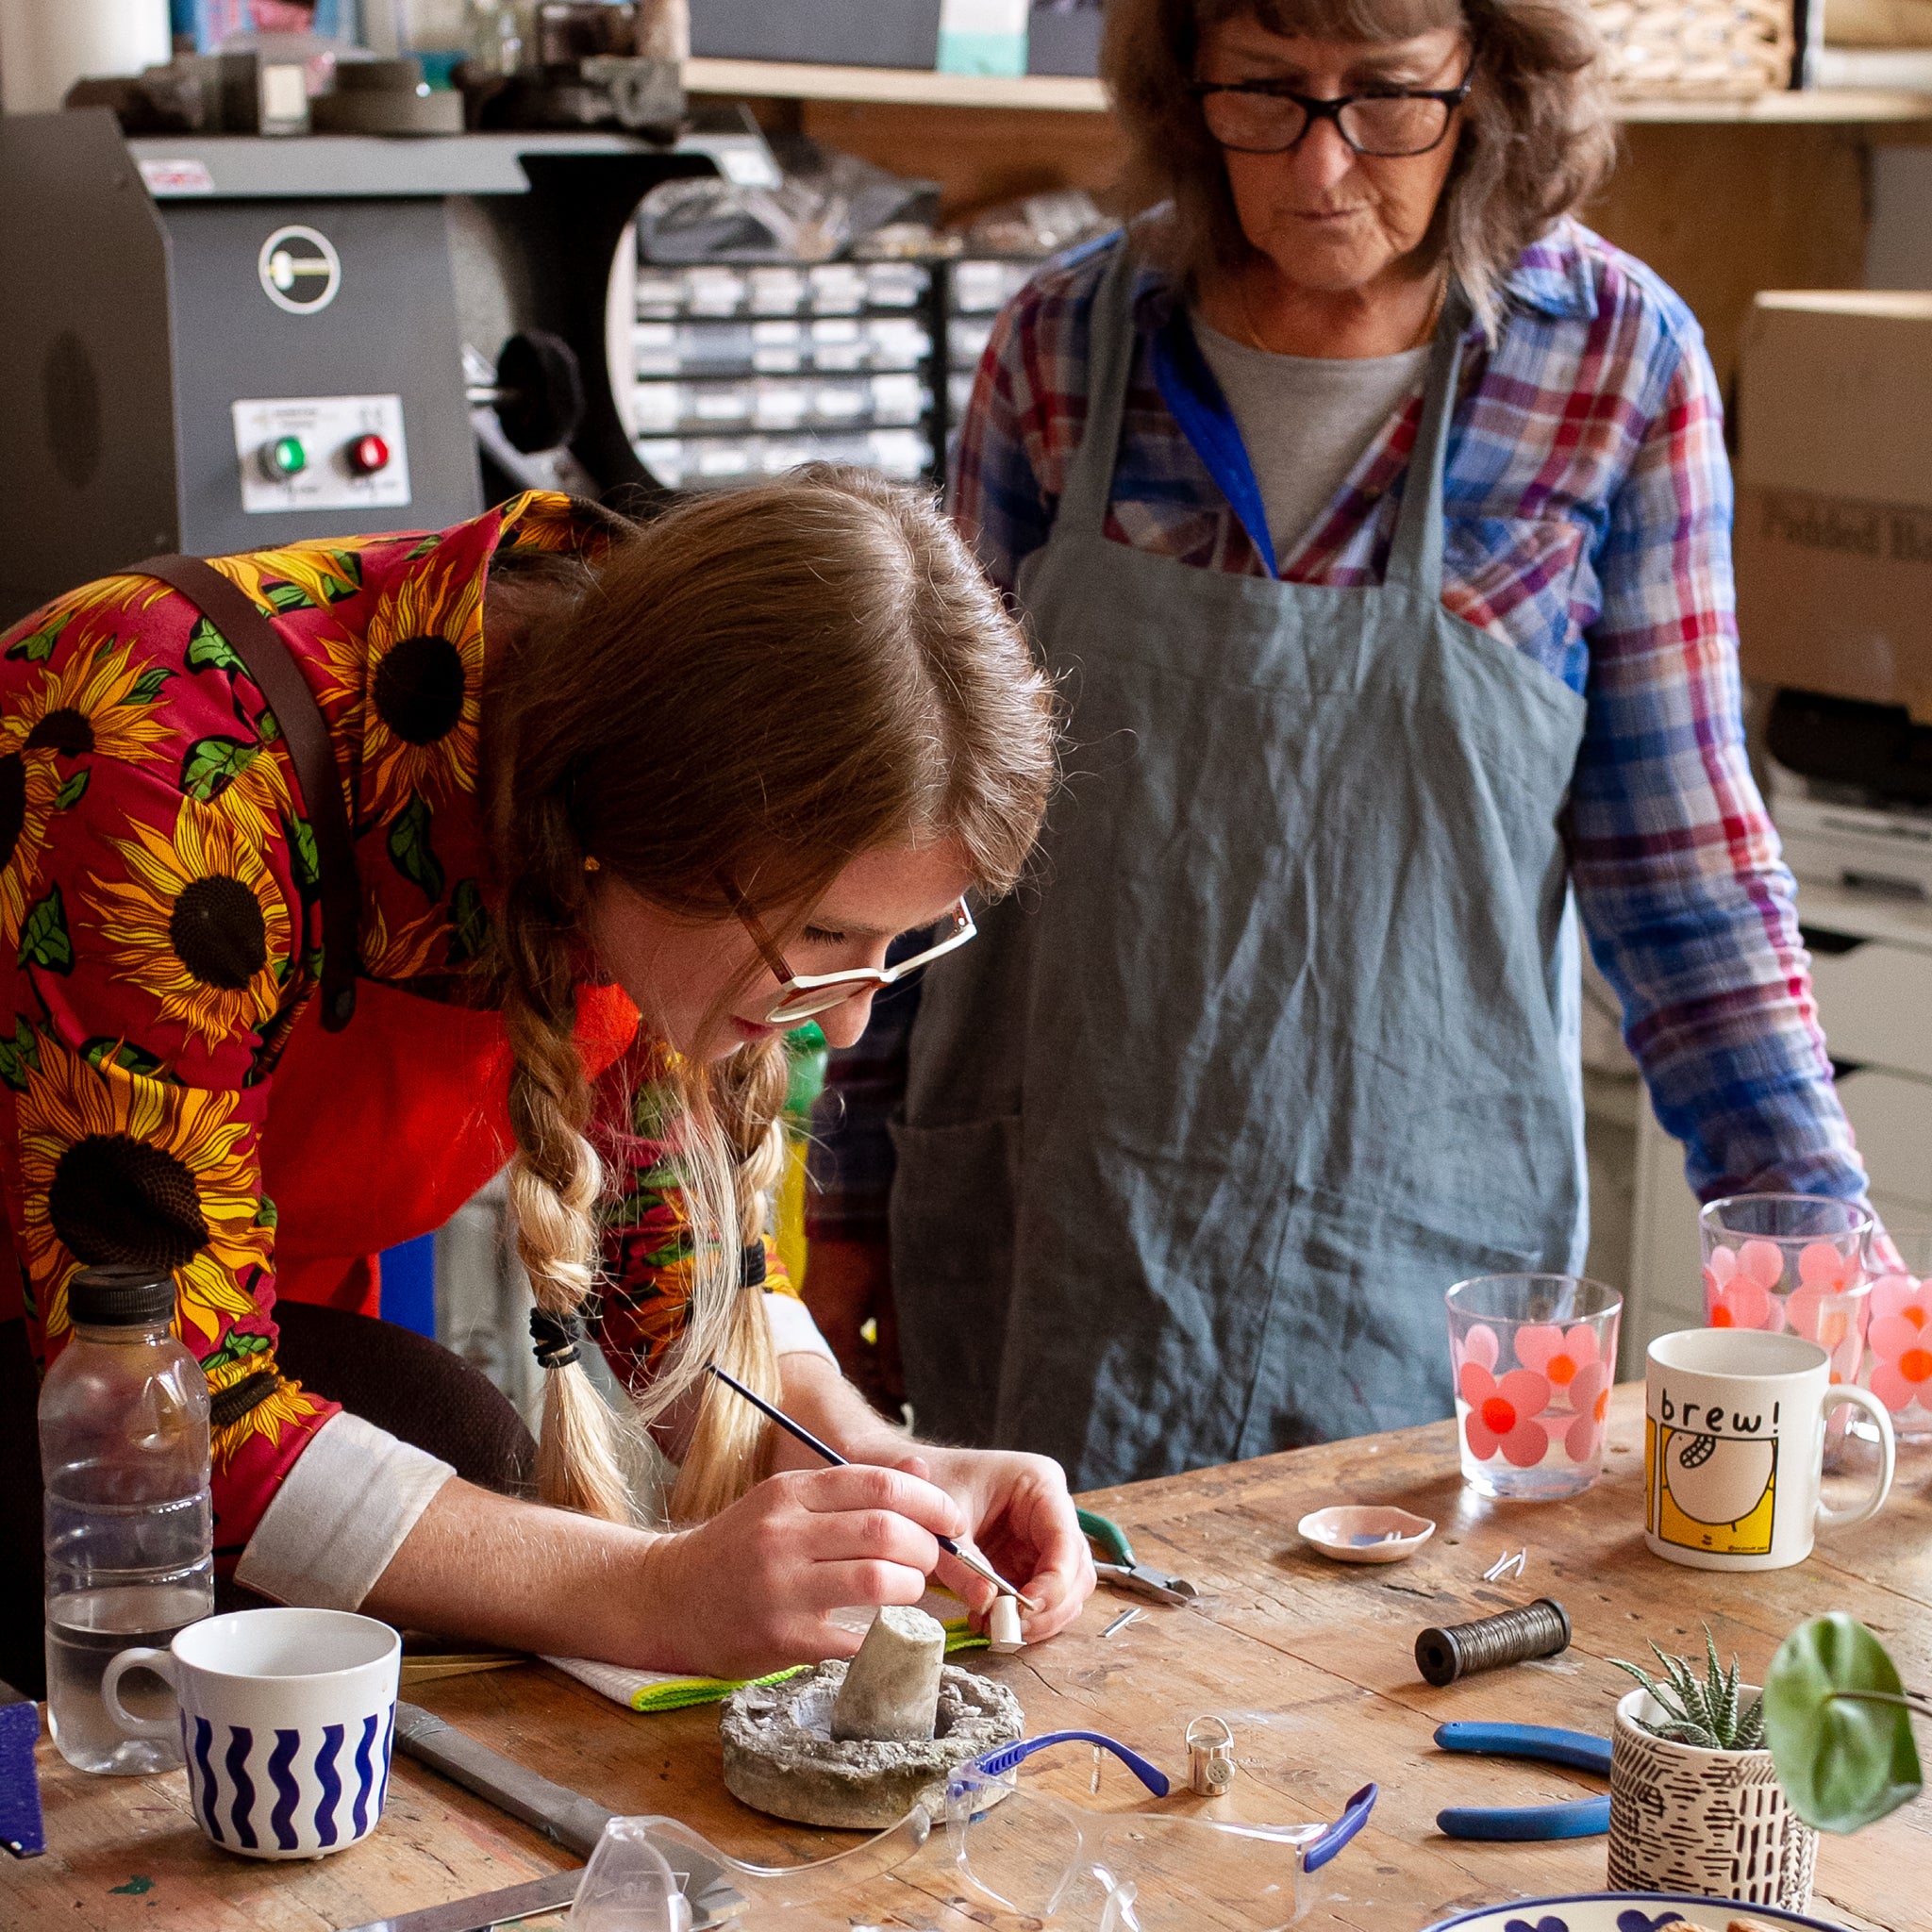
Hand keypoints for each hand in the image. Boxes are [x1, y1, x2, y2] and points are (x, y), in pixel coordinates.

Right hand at [639, 1463, 964, 1678]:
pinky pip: (857, 1638)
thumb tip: (921, 1467)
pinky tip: (886, 1631)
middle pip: (886, 1531)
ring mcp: (782, 1588)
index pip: (879, 1484)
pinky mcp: (782, 1639)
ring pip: (879, 1581)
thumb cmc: (738, 1548)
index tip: (952, 1520)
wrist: (667, 1598)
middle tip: (932, 1561)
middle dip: (927, 1548)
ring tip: (910, 1593)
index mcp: (790, 1493)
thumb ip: (851, 1489)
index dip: (930, 1501)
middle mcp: (784, 1534)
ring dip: (912, 1590)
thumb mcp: (786, 1504)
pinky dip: (885, 1635)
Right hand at [803, 1236, 903, 1414]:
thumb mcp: (889, 1302)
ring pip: (839, 1361)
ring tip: (893, 1389)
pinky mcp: (818, 1310)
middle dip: (872, 1393)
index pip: (854, 1382)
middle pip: (844, 1377)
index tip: (899, 1418)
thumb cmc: (871, 1254)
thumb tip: (897, 1390)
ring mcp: (814, 1319)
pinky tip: (875, 1361)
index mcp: (835, 1331)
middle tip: (900, 1410)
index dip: (877, 1403)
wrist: (847, 1215)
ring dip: (864, 1375)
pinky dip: (855, 1355)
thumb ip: (891, 1350)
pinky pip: (836, 1344)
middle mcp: (818, 1330)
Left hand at [895, 1445, 1094, 1645]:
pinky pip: (1041, 1598)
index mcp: (1040, 1484)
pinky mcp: (1028, 1561)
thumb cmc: (933, 1486)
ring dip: (1038, 1618)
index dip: (1055, 1581)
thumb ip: (963, 1564)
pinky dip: (1022, 1617)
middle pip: (1076, 1571)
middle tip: (1012, 1628)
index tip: (1025, 1608)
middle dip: (1050, 1607)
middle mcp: (1051, 1511)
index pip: (1066, 1540)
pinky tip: (990, 1622)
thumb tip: (987, 1603)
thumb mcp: (944, 1522)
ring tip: (996, 1628)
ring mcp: (1042, 1539)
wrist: (913, 1482)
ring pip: (1066, 1591)